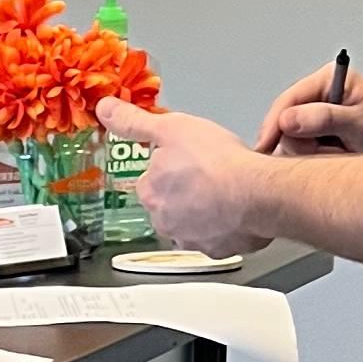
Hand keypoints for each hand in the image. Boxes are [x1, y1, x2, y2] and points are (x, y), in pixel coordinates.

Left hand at [93, 99, 268, 253]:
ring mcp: (191, 239)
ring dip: (204, 210)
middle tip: (209, 174)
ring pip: (193, 223)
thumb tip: (105, 110)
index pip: (152, 179)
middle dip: (186, 191)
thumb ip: (134, 121)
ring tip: (225, 191)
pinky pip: (217, 239)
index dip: (172, 166)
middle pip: (170, 204)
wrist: (257, 193)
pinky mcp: (217, 251)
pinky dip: (225, 227)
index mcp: (150, 192)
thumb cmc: (218, 162)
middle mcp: (165, 222)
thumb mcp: (170, 127)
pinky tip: (236, 210)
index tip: (190, 160)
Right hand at [255, 61, 362, 155]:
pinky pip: (302, 153)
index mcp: (327, 80)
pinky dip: (318, 161)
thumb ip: (327, 119)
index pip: (287, 102)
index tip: (266, 146)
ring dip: (315, 155)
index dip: (275, 126)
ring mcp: (316, 118)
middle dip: (304, 145)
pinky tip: (338, 158)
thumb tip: (289, 119)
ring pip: (292, 142)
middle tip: (331, 151)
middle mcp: (318, 97)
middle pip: (285, 125)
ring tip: (343, 153)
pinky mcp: (317, 137)